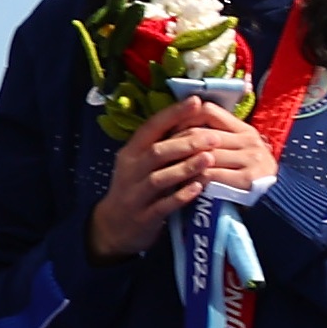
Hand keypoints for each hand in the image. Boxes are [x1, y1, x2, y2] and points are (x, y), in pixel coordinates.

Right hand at [91, 97, 278, 259]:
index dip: (173, 114)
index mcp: (131, 152)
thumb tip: (192, 121)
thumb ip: (161, 145)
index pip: (151, 128)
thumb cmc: (136, 188)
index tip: (196, 101)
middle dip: (186, 143)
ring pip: (159, 178)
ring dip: (185, 168)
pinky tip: (198, 188)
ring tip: (209, 159)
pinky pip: (163, 205)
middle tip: (213, 137)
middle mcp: (130, 170)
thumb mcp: (140, 163)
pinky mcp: (144, 216)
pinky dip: (180, 196)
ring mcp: (135, 194)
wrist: (113, 226)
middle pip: (157, 152)